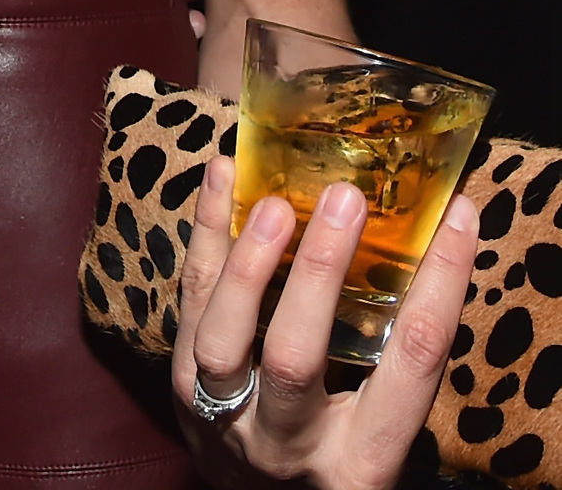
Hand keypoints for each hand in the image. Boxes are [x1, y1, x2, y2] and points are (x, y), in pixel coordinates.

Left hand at [173, 156, 478, 488]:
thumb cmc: (332, 462)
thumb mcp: (374, 437)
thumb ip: (391, 367)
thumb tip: (419, 251)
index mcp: (363, 461)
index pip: (411, 369)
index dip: (440, 289)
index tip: (458, 221)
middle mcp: (289, 446)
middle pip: (295, 356)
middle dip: (318, 271)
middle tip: (344, 198)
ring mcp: (226, 420)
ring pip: (223, 337)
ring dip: (245, 259)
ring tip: (270, 198)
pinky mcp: (180, 389)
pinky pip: (188, 306)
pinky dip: (203, 238)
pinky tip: (220, 178)